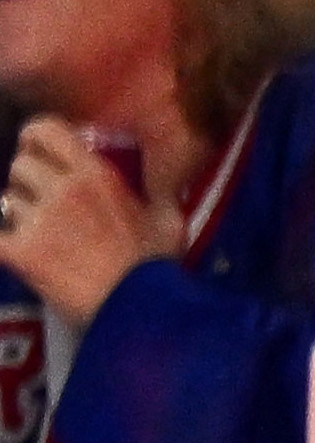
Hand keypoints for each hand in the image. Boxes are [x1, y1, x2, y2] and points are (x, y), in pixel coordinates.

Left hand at [0, 114, 180, 322]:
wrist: (138, 312)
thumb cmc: (156, 267)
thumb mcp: (170, 222)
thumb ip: (161, 195)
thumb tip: (164, 184)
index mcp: (95, 175)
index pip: (44, 130)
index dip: (34, 138)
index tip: (38, 151)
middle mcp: (61, 189)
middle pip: (20, 166)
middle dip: (27, 182)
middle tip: (42, 202)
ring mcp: (37, 221)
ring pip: (7, 202)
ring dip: (19, 216)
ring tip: (40, 236)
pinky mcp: (19, 252)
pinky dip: (4, 244)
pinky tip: (13, 250)